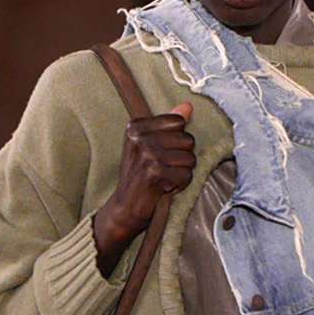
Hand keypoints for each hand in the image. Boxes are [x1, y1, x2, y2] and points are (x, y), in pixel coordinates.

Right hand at [93, 102, 193, 274]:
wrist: (123, 208)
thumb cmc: (139, 176)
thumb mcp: (147, 145)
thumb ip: (167, 124)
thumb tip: (188, 106)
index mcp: (136, 127)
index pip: (178, 122)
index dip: (177, 141)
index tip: (161, 153)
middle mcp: (140, 138)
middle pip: (187, 140)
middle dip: (182, 158)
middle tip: (164, 169)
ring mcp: (147, 156)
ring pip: (190, 159)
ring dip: (182, 173)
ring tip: (165, 178)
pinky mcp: (155, 175)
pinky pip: (187, 176)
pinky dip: (180, 185)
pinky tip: (166, 188)